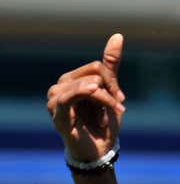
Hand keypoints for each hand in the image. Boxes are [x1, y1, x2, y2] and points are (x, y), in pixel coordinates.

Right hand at [47, 33, 125, 161]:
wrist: (99, 149)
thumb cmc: (102, 120)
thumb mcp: (111, 90)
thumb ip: (111, 64)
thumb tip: (118, 35)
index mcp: (71, 79)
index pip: (98, 66)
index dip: (113, 81)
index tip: (120, 99)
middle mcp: (59, 86)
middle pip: (94, 72)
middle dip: (111, 89)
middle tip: (117, 107)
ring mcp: (55, 100)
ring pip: (89, 84)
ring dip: (106, 99)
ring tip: (111, 113)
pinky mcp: (56, 113)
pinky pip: (70, 96)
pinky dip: (88, 95)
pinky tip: (96, 94)